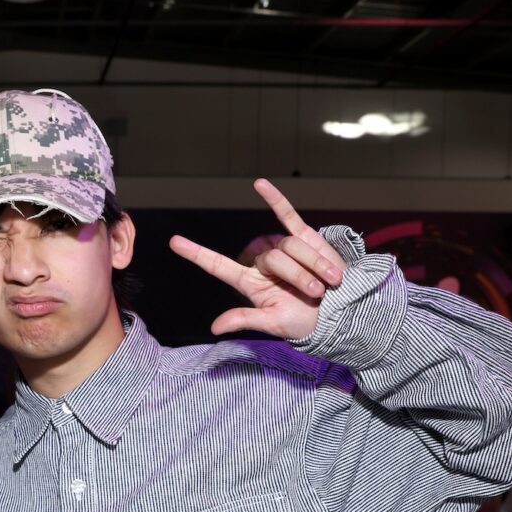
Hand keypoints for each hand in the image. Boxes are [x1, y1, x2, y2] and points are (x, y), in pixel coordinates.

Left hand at [168, 179, 346, 339]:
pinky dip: (274, 199)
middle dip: (298, 276)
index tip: (174, 242)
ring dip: (312, 266)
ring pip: (291, 246)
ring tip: (327, 283)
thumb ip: (245, 319)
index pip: (217, 265)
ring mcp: (282, 248)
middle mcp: (262, 264)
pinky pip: (286, 214)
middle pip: (273, 257)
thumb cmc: (303, 321)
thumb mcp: (274, 323)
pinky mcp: (303, 237)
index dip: (197, 254)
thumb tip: (215, 327)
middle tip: (315, 294)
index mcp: (249, 283)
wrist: (336, 309)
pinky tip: (259, 184)